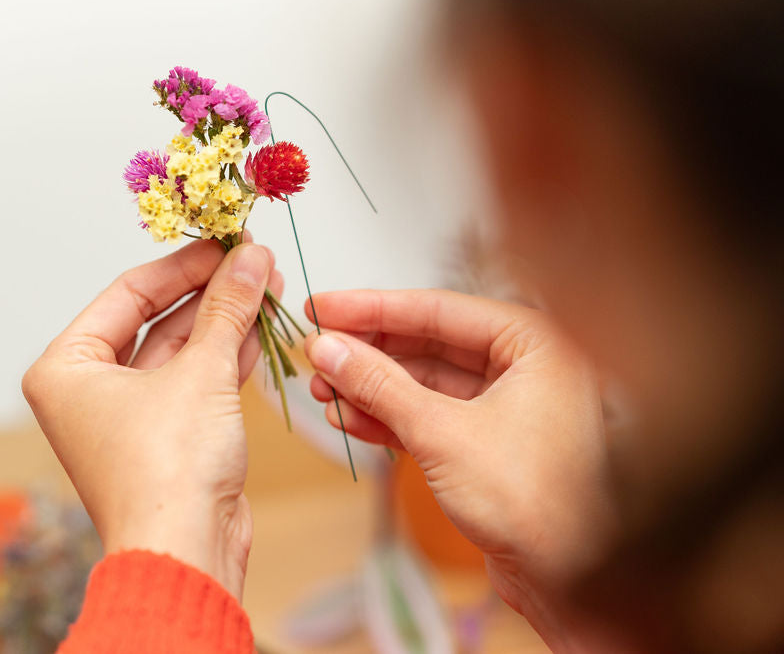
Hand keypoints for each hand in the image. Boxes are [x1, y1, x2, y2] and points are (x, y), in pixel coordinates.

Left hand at [22, 240, 278, 599]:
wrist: (186, 552)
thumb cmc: (166, 472)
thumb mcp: (200, 372)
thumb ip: (226, 308)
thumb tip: (250, 258)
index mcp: (66, 368)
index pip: (128, 294)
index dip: (182, 265)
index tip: (225, 241)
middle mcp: (89, 391)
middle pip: (156, 321)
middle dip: (209, 292)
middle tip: (252, 261)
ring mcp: (128, 417)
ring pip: (181, 352)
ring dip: (224, 321)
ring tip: (266, 285)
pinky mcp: (165, 439)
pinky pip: (194, 382)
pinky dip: (226, 356)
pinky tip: (259, 328)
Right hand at [303, 289, 614, 649]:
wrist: (573, 583)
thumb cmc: (537, 502)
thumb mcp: (442, 433)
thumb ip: (380, 385)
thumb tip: (328, 348)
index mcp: (533, 342)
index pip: (437, 309)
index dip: (371, 308)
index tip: (322, 307)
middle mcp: (525, 366)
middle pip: (428, 343)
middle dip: (368, 353)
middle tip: (316, 353)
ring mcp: (508, 405)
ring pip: (425, 382)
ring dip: (372, 388)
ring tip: (323, 391)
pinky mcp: (490, 443)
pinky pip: (432, 416)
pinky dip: (390, 418)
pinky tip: (349, 418)